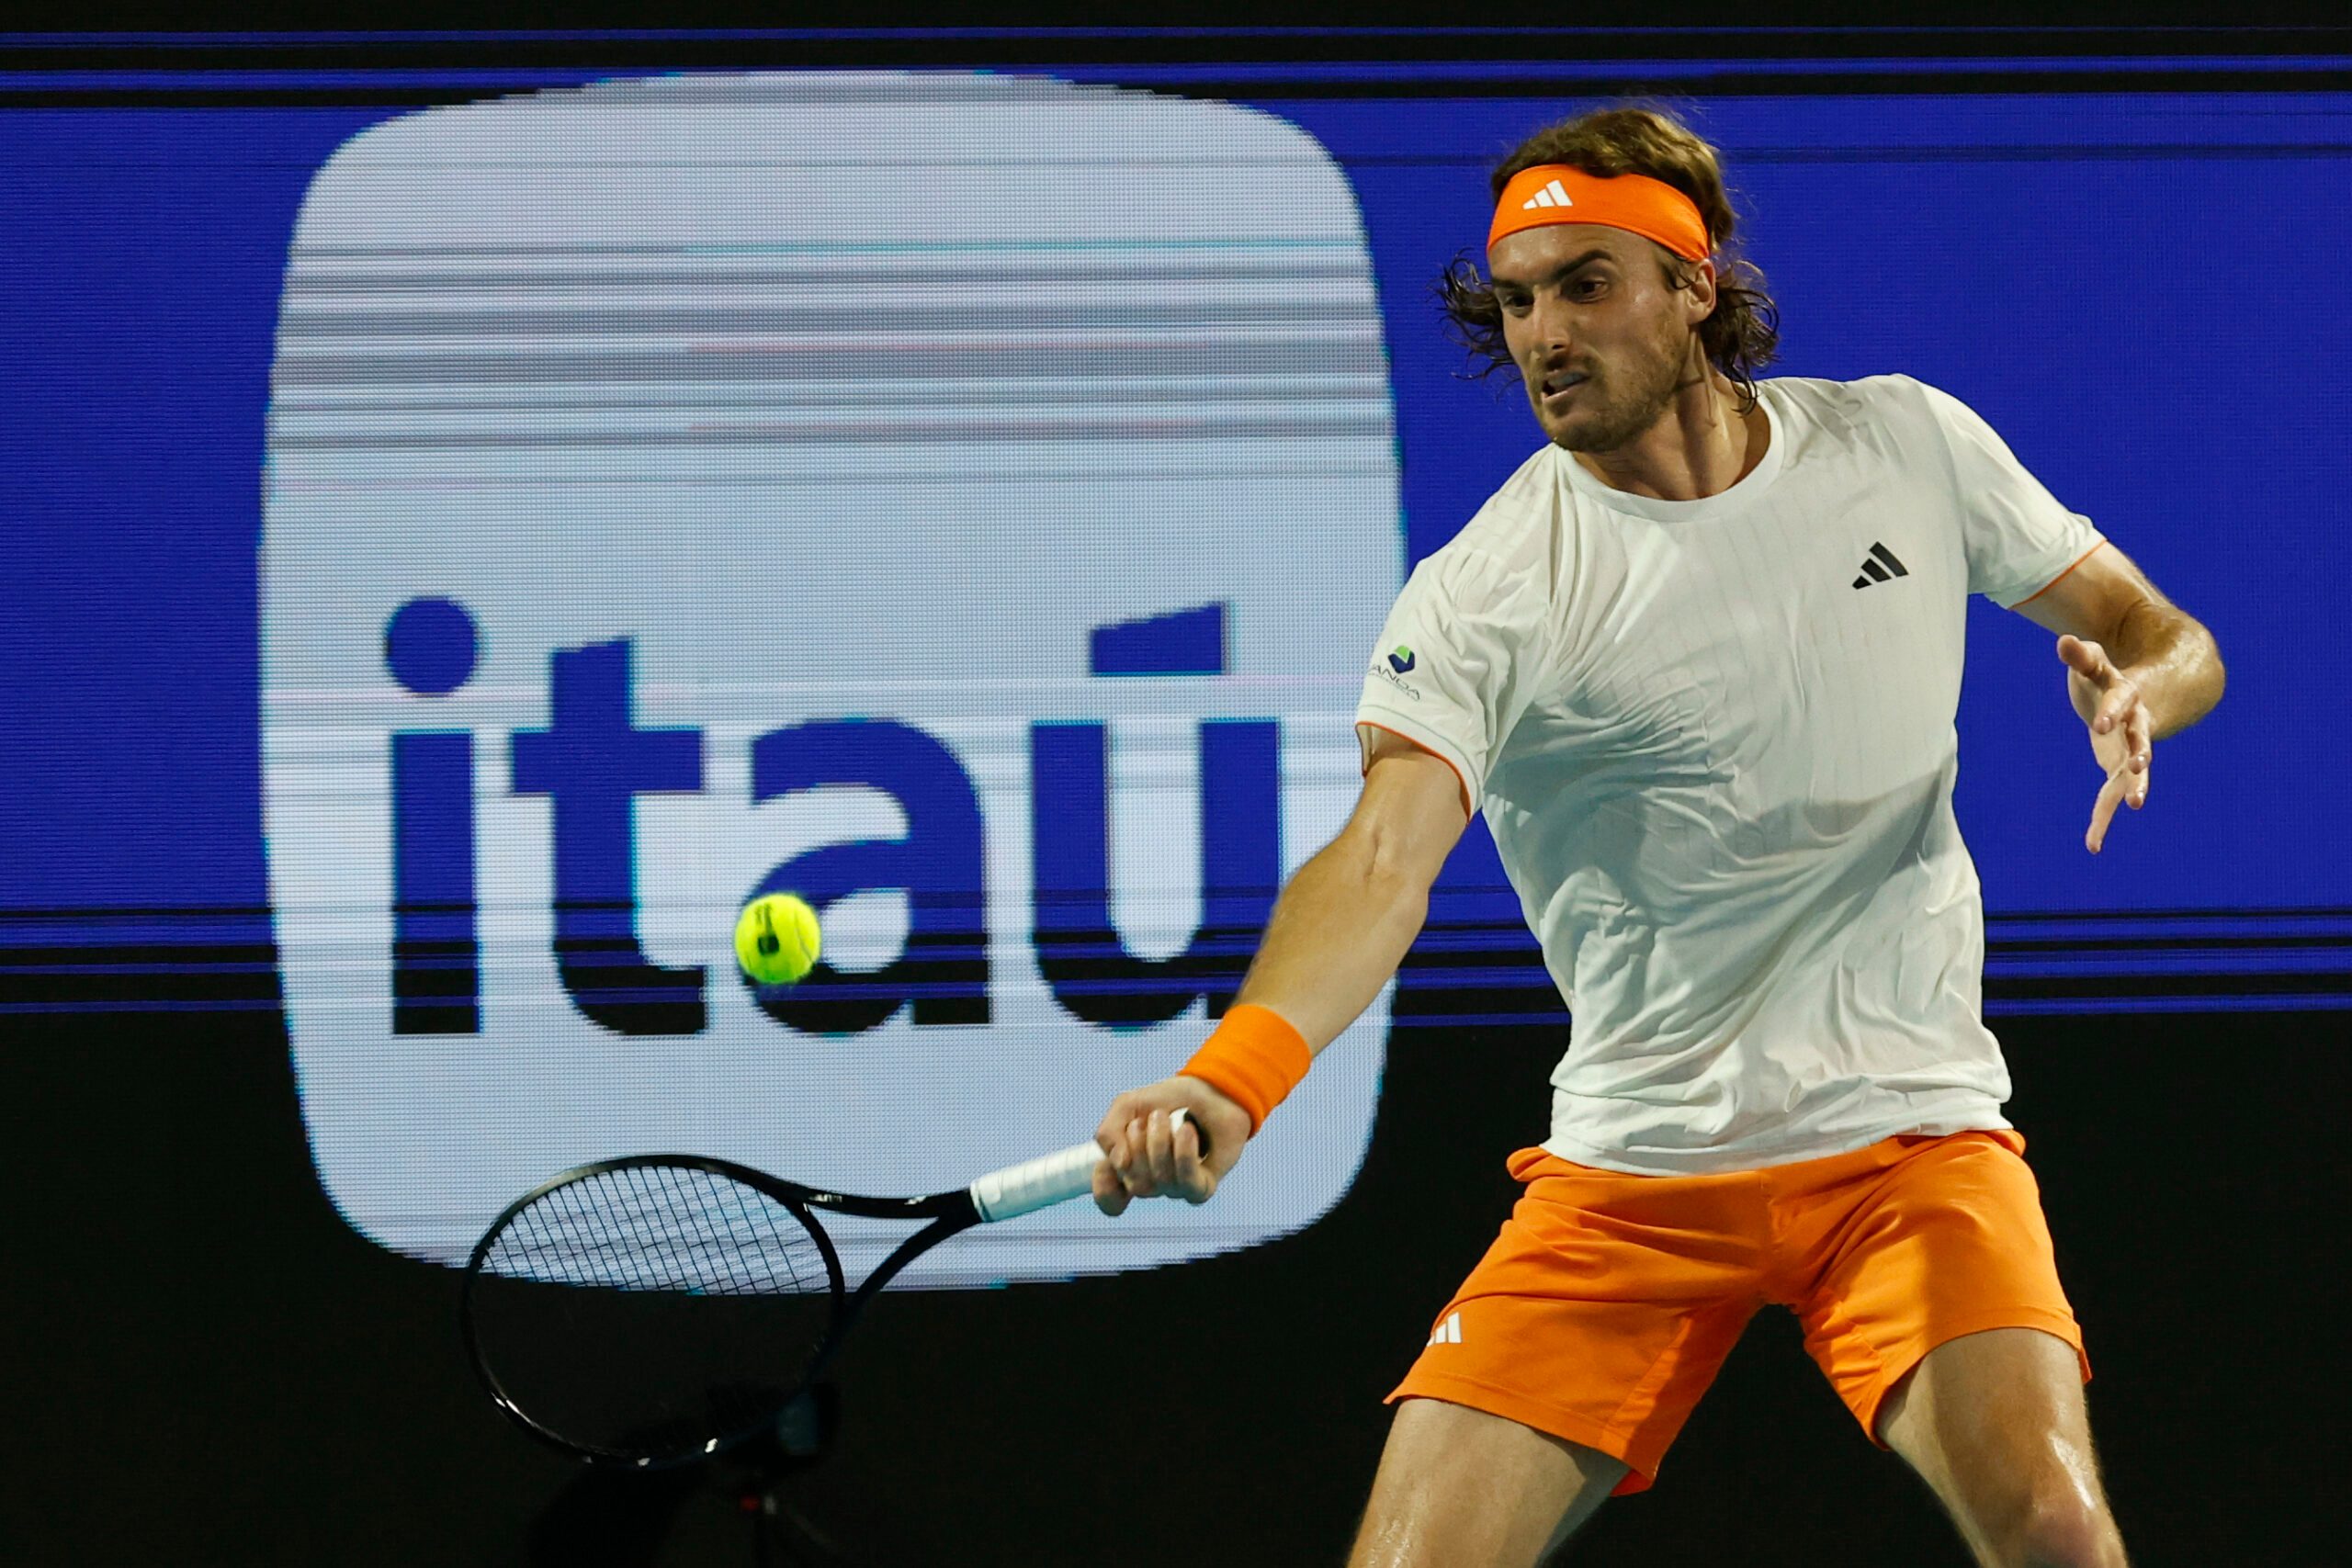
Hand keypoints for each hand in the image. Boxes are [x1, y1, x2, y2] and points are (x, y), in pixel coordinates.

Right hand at [1090, 1076, 1252, 1215]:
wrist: (1211, 1090)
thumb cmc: (1170, 1101)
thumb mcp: (1128, 1107)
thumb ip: (1108, 1133)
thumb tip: (1118, 1163)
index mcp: (1131, 1170)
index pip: (1111, 1201)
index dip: (1104, 1188)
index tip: (1107, 1162)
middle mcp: (1152, 1183)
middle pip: (1135, 1185)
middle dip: (1138, 1144)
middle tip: (1152, 1117)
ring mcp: (1177, 1188)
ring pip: (1159, 1181)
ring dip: (1161, 1141)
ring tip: (1169, 1117)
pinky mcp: (1202, 1187)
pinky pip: (1186, 1181)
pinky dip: (1183, 1152)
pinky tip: (1187, 1130)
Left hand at [2057, 634, 2151, 854]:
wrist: (2137, 697)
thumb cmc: (2107, 679)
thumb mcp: (2093, 666)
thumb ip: (2082, 656)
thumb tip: (2063, 641)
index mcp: (2127, 698)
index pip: (2119, 703)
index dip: (2111, 713)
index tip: (2102, 723)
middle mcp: (2135, 727)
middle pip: (2140, 740)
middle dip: (2140, 754)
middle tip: (2140, 767)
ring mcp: (2131, 751)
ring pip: (2135, 774)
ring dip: (2135, 788)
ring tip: (2135, 806)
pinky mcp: (2121, 770)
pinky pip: (2113, 797)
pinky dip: (2103, 819)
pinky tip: (2093, 845)